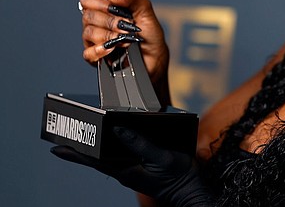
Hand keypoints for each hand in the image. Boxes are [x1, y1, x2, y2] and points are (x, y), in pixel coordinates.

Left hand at [51, 127, 212, 206]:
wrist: (189, 190)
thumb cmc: (177, 177)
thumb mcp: (161, 157)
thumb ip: (140, 144)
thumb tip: (119, 131)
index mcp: (126, 170)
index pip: (94, 160)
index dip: (75, 153)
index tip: (56, 148)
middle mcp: (124, 171)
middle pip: (96, 160)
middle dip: (79, 151)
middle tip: (61, 141)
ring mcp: (131, 171)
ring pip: (106, 159)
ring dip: (92, 150)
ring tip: (81, 140)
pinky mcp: (139, 169)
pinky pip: (119, 158)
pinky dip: (109, 150)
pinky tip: (111, 143)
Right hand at [79, 0, 169, 91]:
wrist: (155, 58)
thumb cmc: (150, 35)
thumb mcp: (146, 12)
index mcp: (106, 10)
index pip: (87, 1)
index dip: (98, 3)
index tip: (114, 8)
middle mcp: (97, 24)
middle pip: (88, 16)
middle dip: (111, 21)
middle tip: (127, 26)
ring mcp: (95, 42)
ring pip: (89, 33)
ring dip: (110, 35)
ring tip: (125, 39)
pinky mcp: (96, 58)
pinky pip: (88, 53)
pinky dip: (100, 49)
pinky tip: (112, 48)